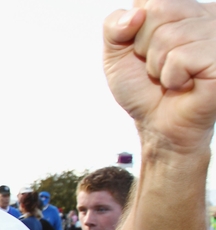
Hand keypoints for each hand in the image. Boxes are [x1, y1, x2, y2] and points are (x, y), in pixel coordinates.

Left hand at [104, 0, 215, 149]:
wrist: (157, 124)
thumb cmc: (142, 88)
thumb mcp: (115, 53)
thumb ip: (114, 25)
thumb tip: (136, 14)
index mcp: (184, 9)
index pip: (149, 1)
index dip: (136, 31)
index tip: (145, 51)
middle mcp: (206, 15)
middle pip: (159, 12)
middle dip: (146, 47)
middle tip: (159, 67)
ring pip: (170, 36)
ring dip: (160, 65)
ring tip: (172, 77)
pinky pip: (183, 57)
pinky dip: (173, 77)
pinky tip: (185, 84)